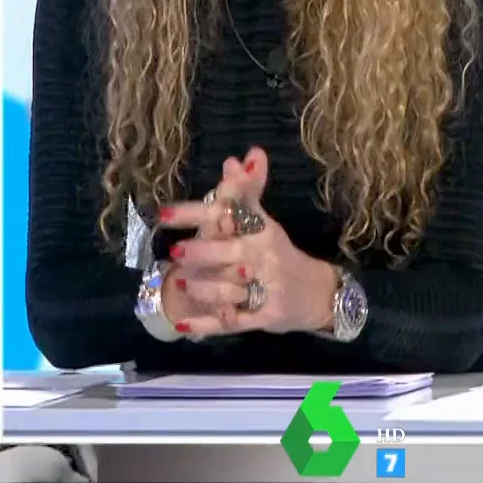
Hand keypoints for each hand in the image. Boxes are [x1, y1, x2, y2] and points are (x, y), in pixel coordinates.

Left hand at [158, 147, 339, 337]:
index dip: (197, 214)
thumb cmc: (278, 253)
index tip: (164, 214)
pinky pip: (231, 322)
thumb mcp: (262, 221)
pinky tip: (182, 324)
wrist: (318, 293)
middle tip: (178, 251)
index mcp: (260, 230)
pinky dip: (205, 324)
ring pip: (230, 290)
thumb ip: (243, 192)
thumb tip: (233, 159)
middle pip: (232, 253)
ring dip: (205, 288)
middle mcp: (264, 257)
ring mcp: (266, 289)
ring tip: (182, 282)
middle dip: (204, 252)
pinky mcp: (265, 316)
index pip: (229, 215)